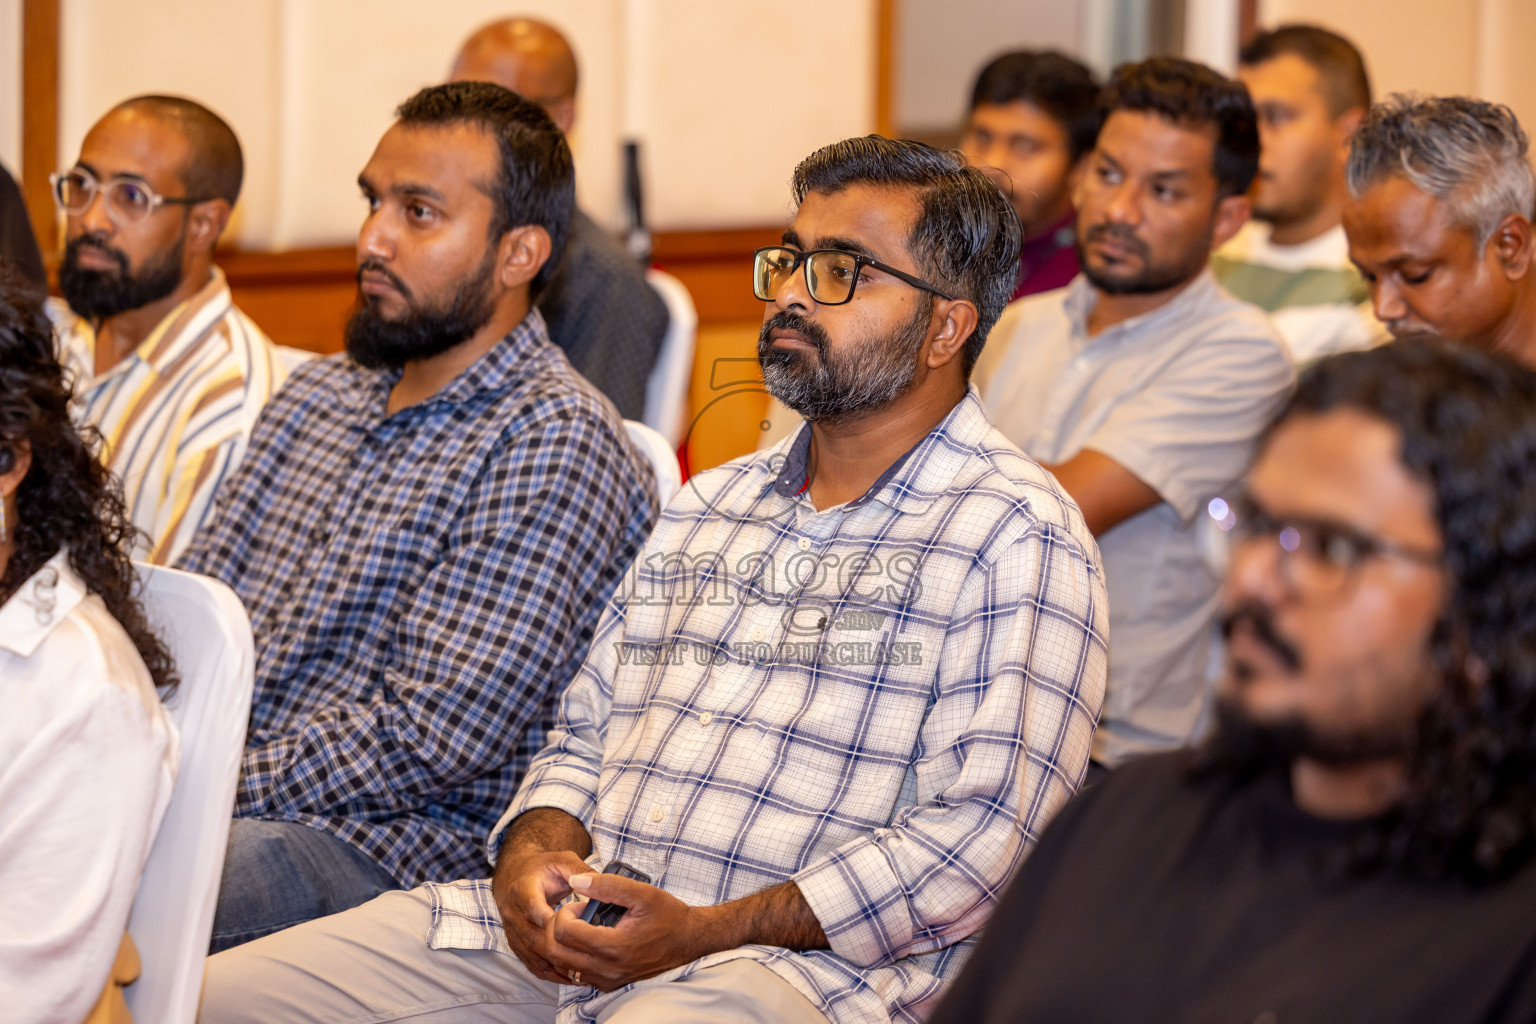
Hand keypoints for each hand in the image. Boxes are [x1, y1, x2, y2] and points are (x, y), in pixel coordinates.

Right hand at [492, 848, 596, 984]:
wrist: (516, 874)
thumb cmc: (543, 867)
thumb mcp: (562, 861)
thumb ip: (580, 870)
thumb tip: (601, 882)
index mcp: (523, 889)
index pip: (532, 907)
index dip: (549, 920)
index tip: (568, 930)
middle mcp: (513, 913)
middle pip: (533, 937)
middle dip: (558, 948)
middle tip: (585, 956)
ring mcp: (513, 931)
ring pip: (532, 955)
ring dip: (556, 965)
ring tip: (583, 973)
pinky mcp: (517, 944)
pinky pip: (531, 964)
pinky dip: (550, 974)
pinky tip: (571, 978)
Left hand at [539, 870, 718, 991]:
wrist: (688, 940)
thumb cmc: (668, 915)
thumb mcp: (642, 892)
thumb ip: (607, 885)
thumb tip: (576, 881)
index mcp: (614, 946)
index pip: (565, 933)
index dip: (565, 913)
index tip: (579, 904)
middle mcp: (608, 968)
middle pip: (558, 954)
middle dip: (558, 929)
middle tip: (574, 915)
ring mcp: (608, 979)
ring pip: (564, 967)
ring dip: (562, 945)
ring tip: (579, 926)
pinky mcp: (610, 984)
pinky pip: (577, 976)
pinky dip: (572, 959)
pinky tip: (586, 941)